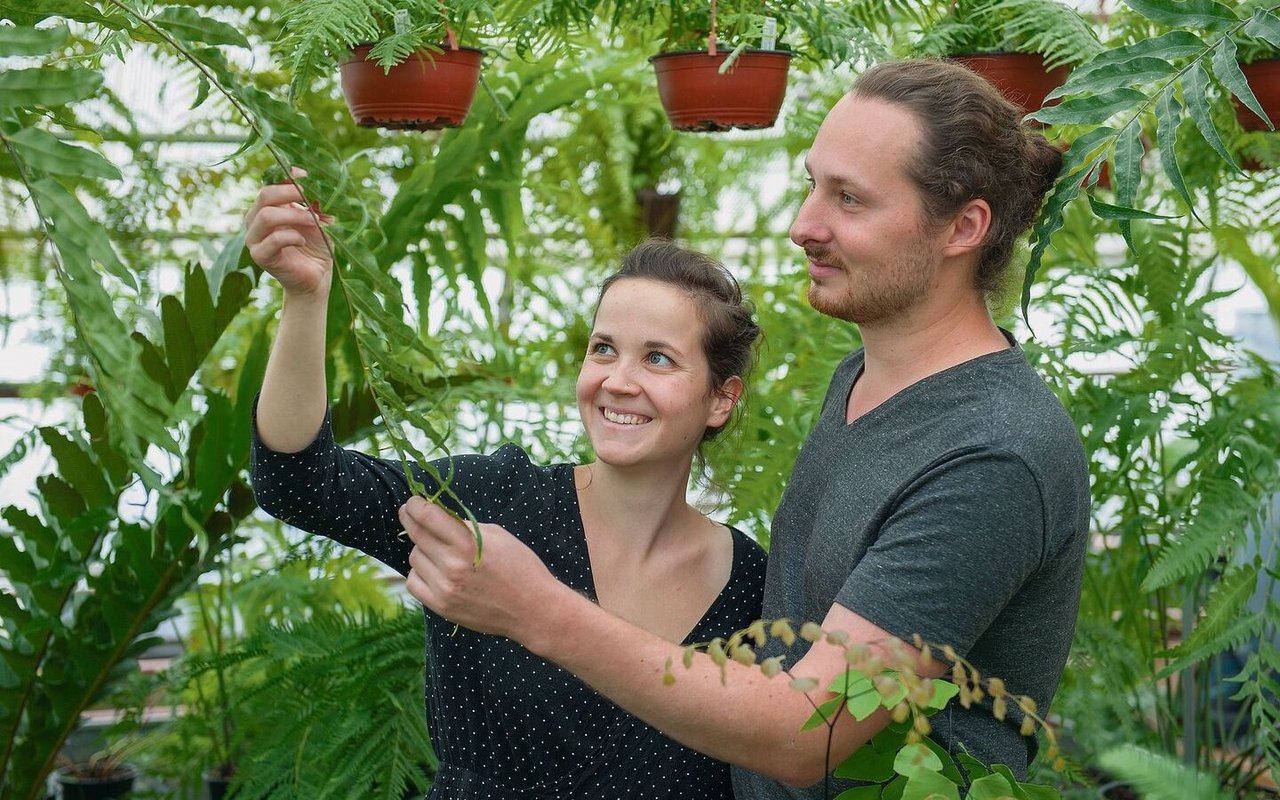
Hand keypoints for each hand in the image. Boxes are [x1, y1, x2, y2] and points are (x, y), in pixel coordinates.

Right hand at [244, 167, 333, 296]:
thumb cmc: (316, 246)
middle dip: (290, 192)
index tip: (307, 175)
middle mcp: (256, 220)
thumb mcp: (319, 219)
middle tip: (310, 197)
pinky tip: (303, 241)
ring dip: (294, 215)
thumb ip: (315, 202)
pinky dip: (292, 237)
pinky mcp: (260, 256)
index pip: (270, 184)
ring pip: (266, 216)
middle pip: (264, 195)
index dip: (286, 176)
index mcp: (267, 207)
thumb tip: (317, 183)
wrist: (316, 277)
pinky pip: (273, 240)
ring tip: (313, 220)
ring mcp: (254, 238)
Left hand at [401, 497, 558, 640]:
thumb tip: (440, 517)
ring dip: (422, 550)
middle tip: (409, 514)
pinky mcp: (441, 607)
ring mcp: (444, 588)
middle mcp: (452, 565)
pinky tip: (434, 571)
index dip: (415, 505)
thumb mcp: (498, 536)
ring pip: (414, 558)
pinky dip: (421, 572)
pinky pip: (414, 582)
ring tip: (440, 551)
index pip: (427, 517)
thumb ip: (466, 526)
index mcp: (468, 543)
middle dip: (411, 520)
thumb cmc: (521, 567)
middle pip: (416, 535)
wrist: (533, 609)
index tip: (413, 502)